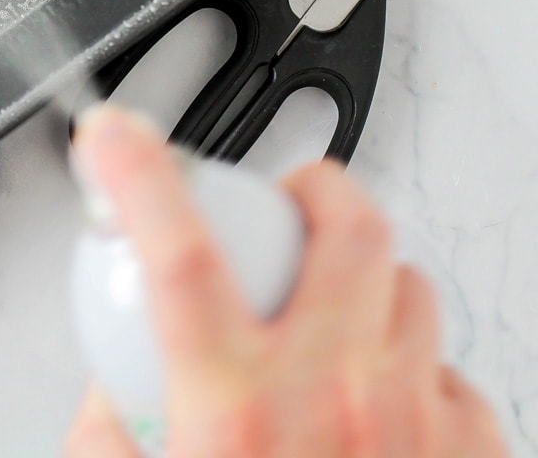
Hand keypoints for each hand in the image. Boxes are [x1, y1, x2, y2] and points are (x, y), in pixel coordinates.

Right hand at [64, 106, 507, 457]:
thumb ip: (105, 436)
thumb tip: (108, 384)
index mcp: (232, 416)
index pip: (176, 253)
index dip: (137, 174)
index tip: (112, 137)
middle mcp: (334, 405)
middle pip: (344, 228)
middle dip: (310, 187)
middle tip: (280, 203)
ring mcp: (414, 429)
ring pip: (411, 288)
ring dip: (365, 279)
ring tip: (330, 310)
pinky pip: (460, 376)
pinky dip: (419, 369)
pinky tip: (383, 402)